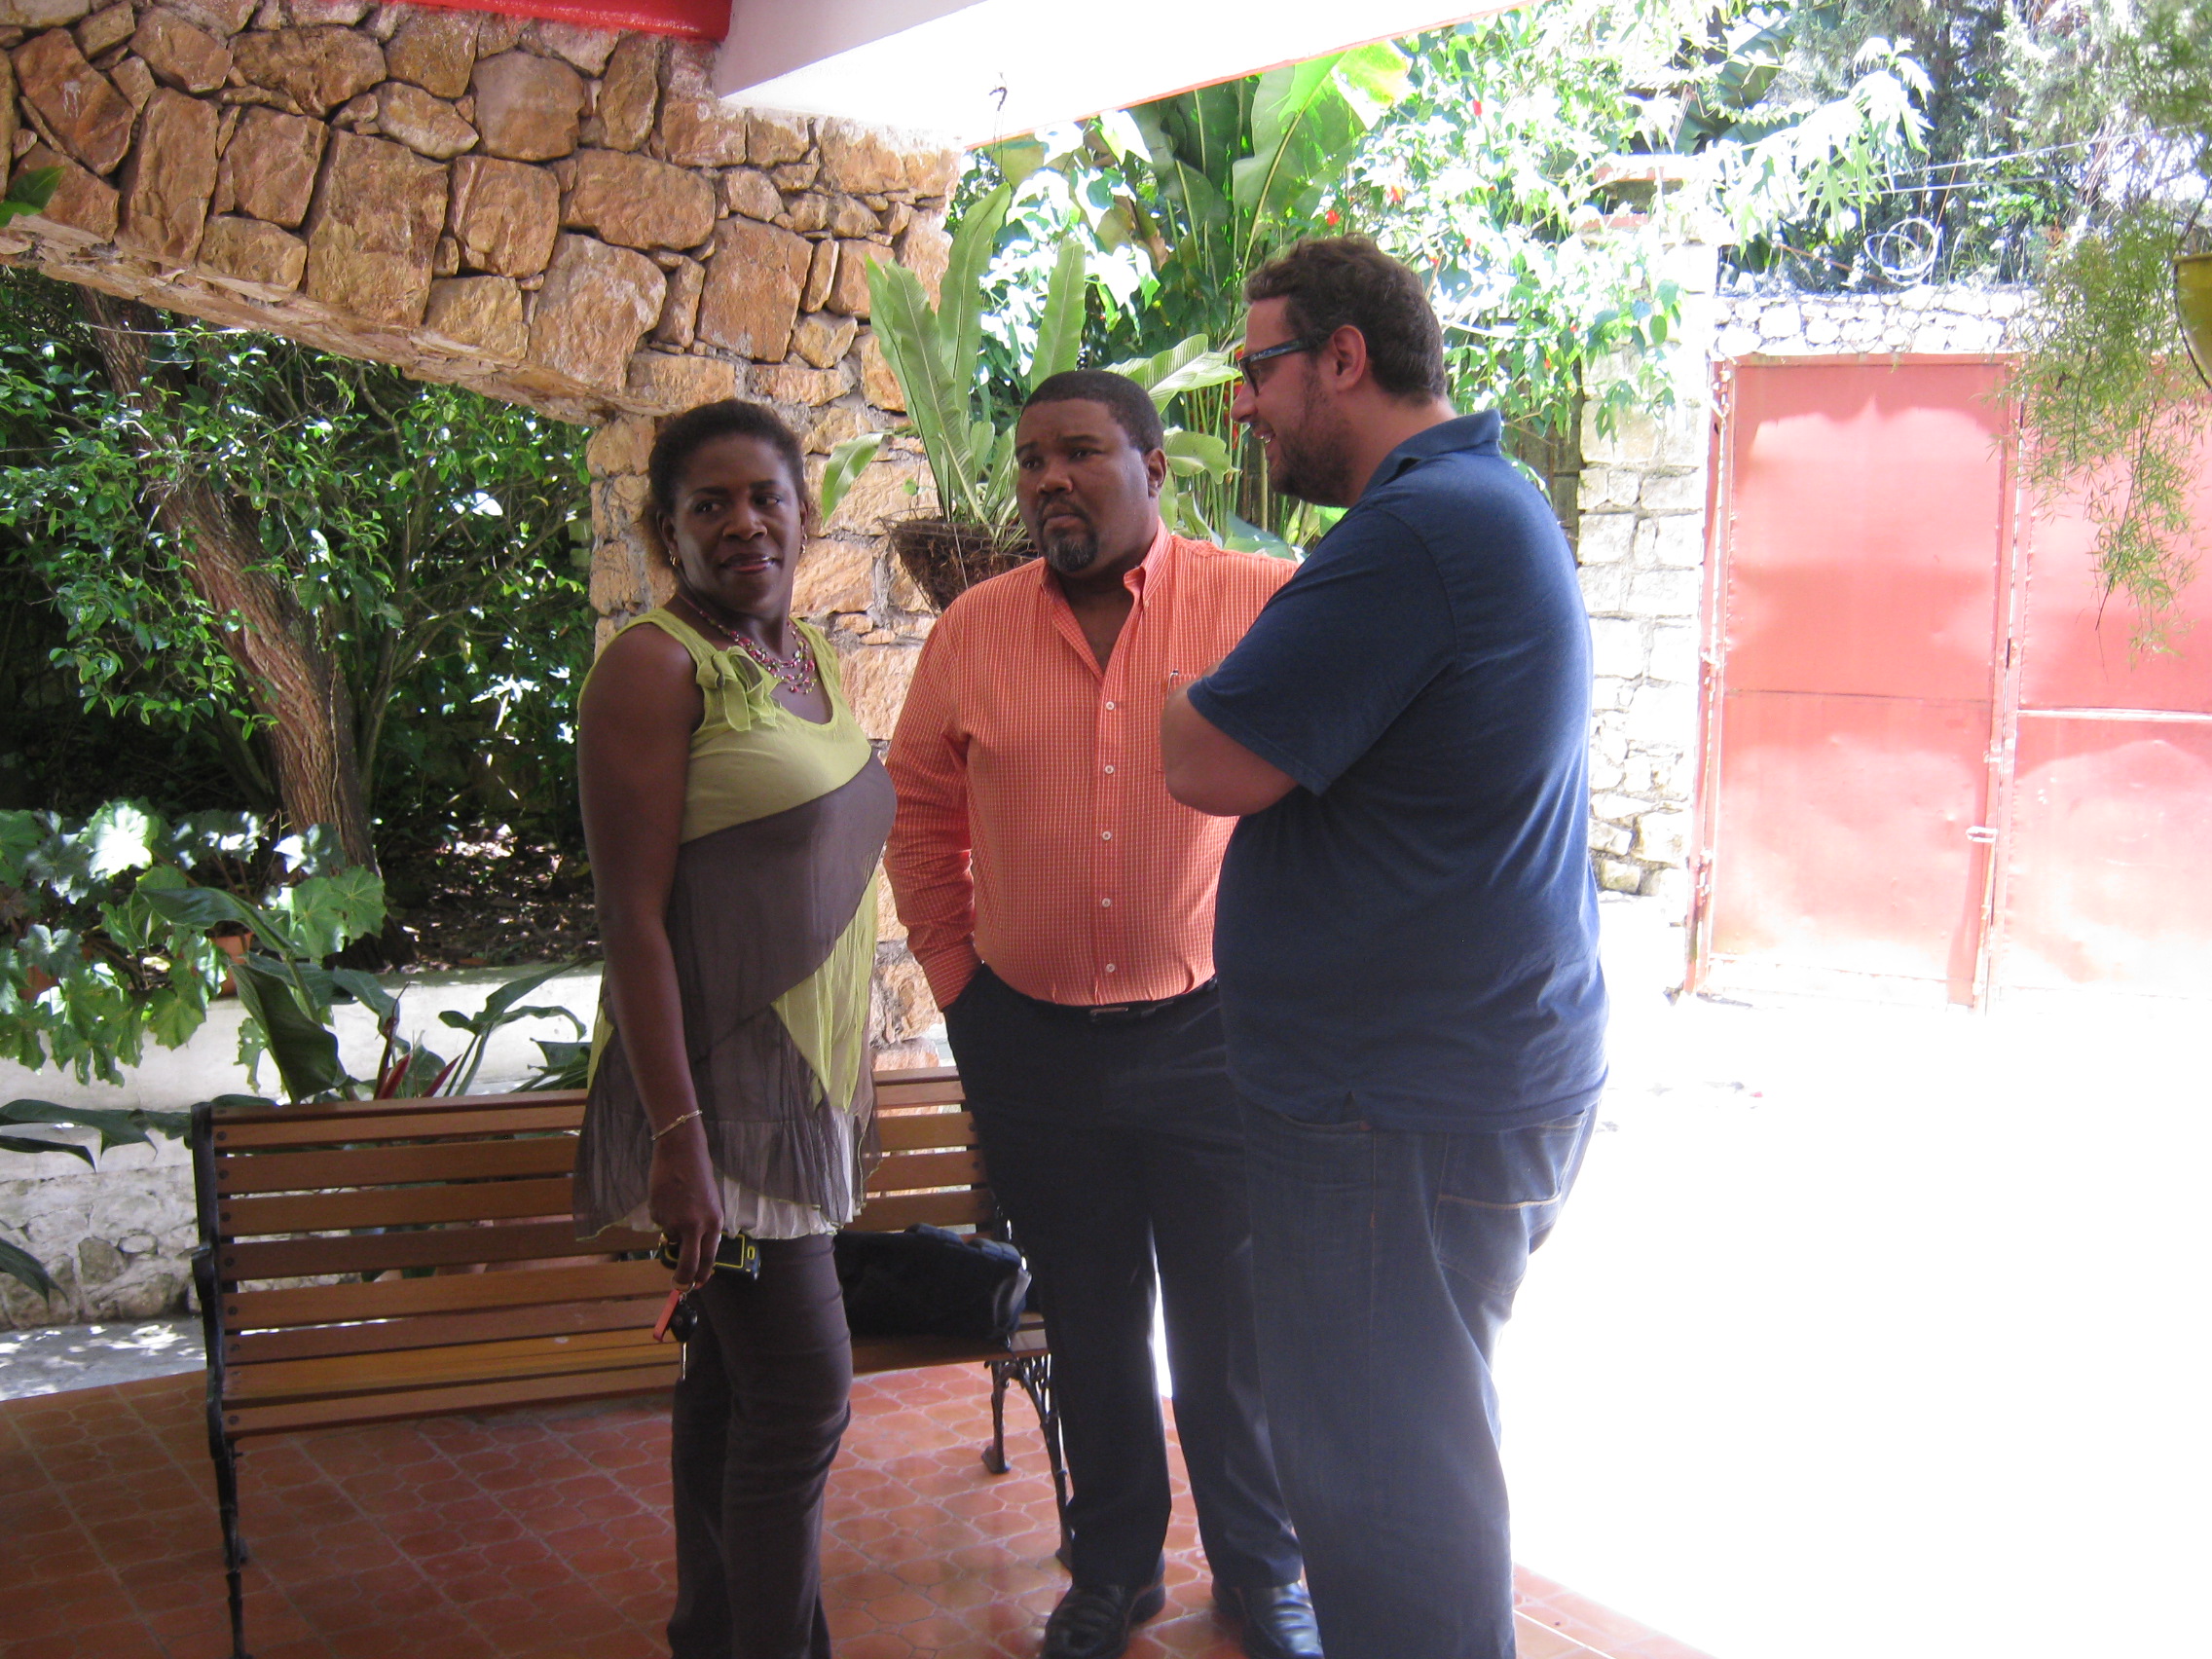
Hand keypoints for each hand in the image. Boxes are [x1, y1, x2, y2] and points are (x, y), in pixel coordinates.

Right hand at [648, 1121, 722, 1289]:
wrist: (681, 1153)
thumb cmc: (699, 1176)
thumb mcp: (709, 1205)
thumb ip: (703, 1227)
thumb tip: (691, 1251)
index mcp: (714, 1223)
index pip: (709, 1258)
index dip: (702, 1275)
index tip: (697, 1285)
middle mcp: (696, 1226)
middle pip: (688, 1264)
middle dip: (682, 1279)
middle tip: (678, 1285)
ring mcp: (675, 1222)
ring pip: (670, 1238)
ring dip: (671, 1228)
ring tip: (677, 1203)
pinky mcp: (657, 1215)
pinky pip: (659, 1223)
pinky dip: (662, 1214)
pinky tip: (667, 1197)